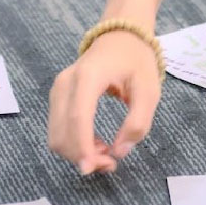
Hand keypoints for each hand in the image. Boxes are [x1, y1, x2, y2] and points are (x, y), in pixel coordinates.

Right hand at [47, 31, 161, 174]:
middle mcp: (66, 83)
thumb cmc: (137, 61)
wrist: (120, 37)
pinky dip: (74, 143)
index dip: (81, 146)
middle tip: (111, 164)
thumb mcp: (149, 90)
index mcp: (89, 76)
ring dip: (77, 152)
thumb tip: (120, 152)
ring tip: (106, 153)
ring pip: (56, 134)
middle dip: (82, 155)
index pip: (78, 117)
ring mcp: (58, 89)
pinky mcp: (57, 97)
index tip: (90, 168)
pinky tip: (96, 144)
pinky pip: (58, 128)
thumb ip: (138, 122)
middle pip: (61, 131)